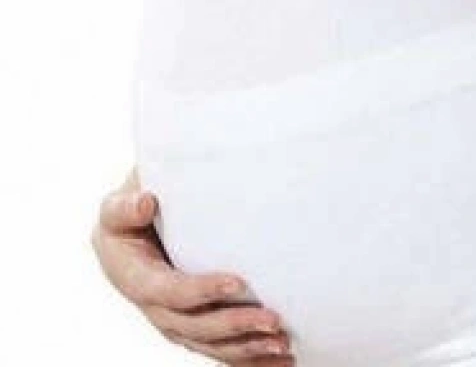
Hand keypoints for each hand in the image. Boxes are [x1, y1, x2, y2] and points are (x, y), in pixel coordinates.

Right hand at [90, 172, 293, 362]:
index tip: (239, 284)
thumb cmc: (126, 215)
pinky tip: (279, 360)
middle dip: (234, 327)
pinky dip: (247, 358)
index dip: (202, 291)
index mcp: (134, 278)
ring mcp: (172, 322)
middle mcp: (153, 308)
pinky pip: (218, 348)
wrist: (126, 236)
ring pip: (209, 344)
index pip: (169, 291)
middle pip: (194, 326)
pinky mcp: (189, 326)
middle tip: (273, 320)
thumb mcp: (116, 208)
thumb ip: (124, 207)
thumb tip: (145, 202)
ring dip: (246, 349)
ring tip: (281, 345)